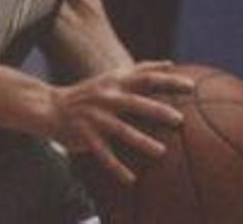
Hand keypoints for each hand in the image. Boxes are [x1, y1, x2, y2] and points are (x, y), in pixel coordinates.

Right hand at [47, 61, 193, 183]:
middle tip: (179, 120)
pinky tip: (130, 179)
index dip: (169, 81)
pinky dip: (116, 168)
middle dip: (157, 110)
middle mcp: (106, 97)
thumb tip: (169, 63)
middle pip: (136, 103)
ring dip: (142, 141)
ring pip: (121, 130)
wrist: (50, 107)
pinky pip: (103, 154)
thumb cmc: (90, 93)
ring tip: (161, 152)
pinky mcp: (85, 135)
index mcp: (116, 82)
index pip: (146, 78)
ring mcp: (95, 117)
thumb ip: (139, 70)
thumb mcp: (112, 78)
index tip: (192, 86)